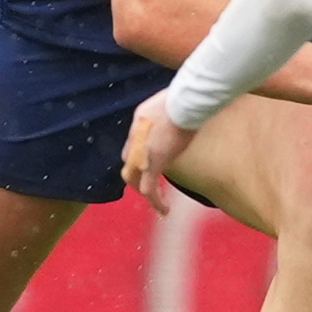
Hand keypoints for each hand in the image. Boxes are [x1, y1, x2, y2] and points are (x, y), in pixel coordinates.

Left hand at [122, 93, 195, 210]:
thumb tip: (162, 126)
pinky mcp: (155, 163)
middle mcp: (134, 144)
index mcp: (135, 130)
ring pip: (136, 180)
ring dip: (146, 192)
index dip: (137, 163)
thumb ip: (154, 121)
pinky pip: (150, 189)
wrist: (182, 104)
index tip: (148, 169)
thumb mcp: (159, 109)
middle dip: (136, 181)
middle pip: (128, 169)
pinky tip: (165, 211)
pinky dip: (156, 202)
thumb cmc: (177, 101)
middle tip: (148, 190)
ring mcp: (141, 154)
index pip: (130, 153)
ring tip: (159, 204)